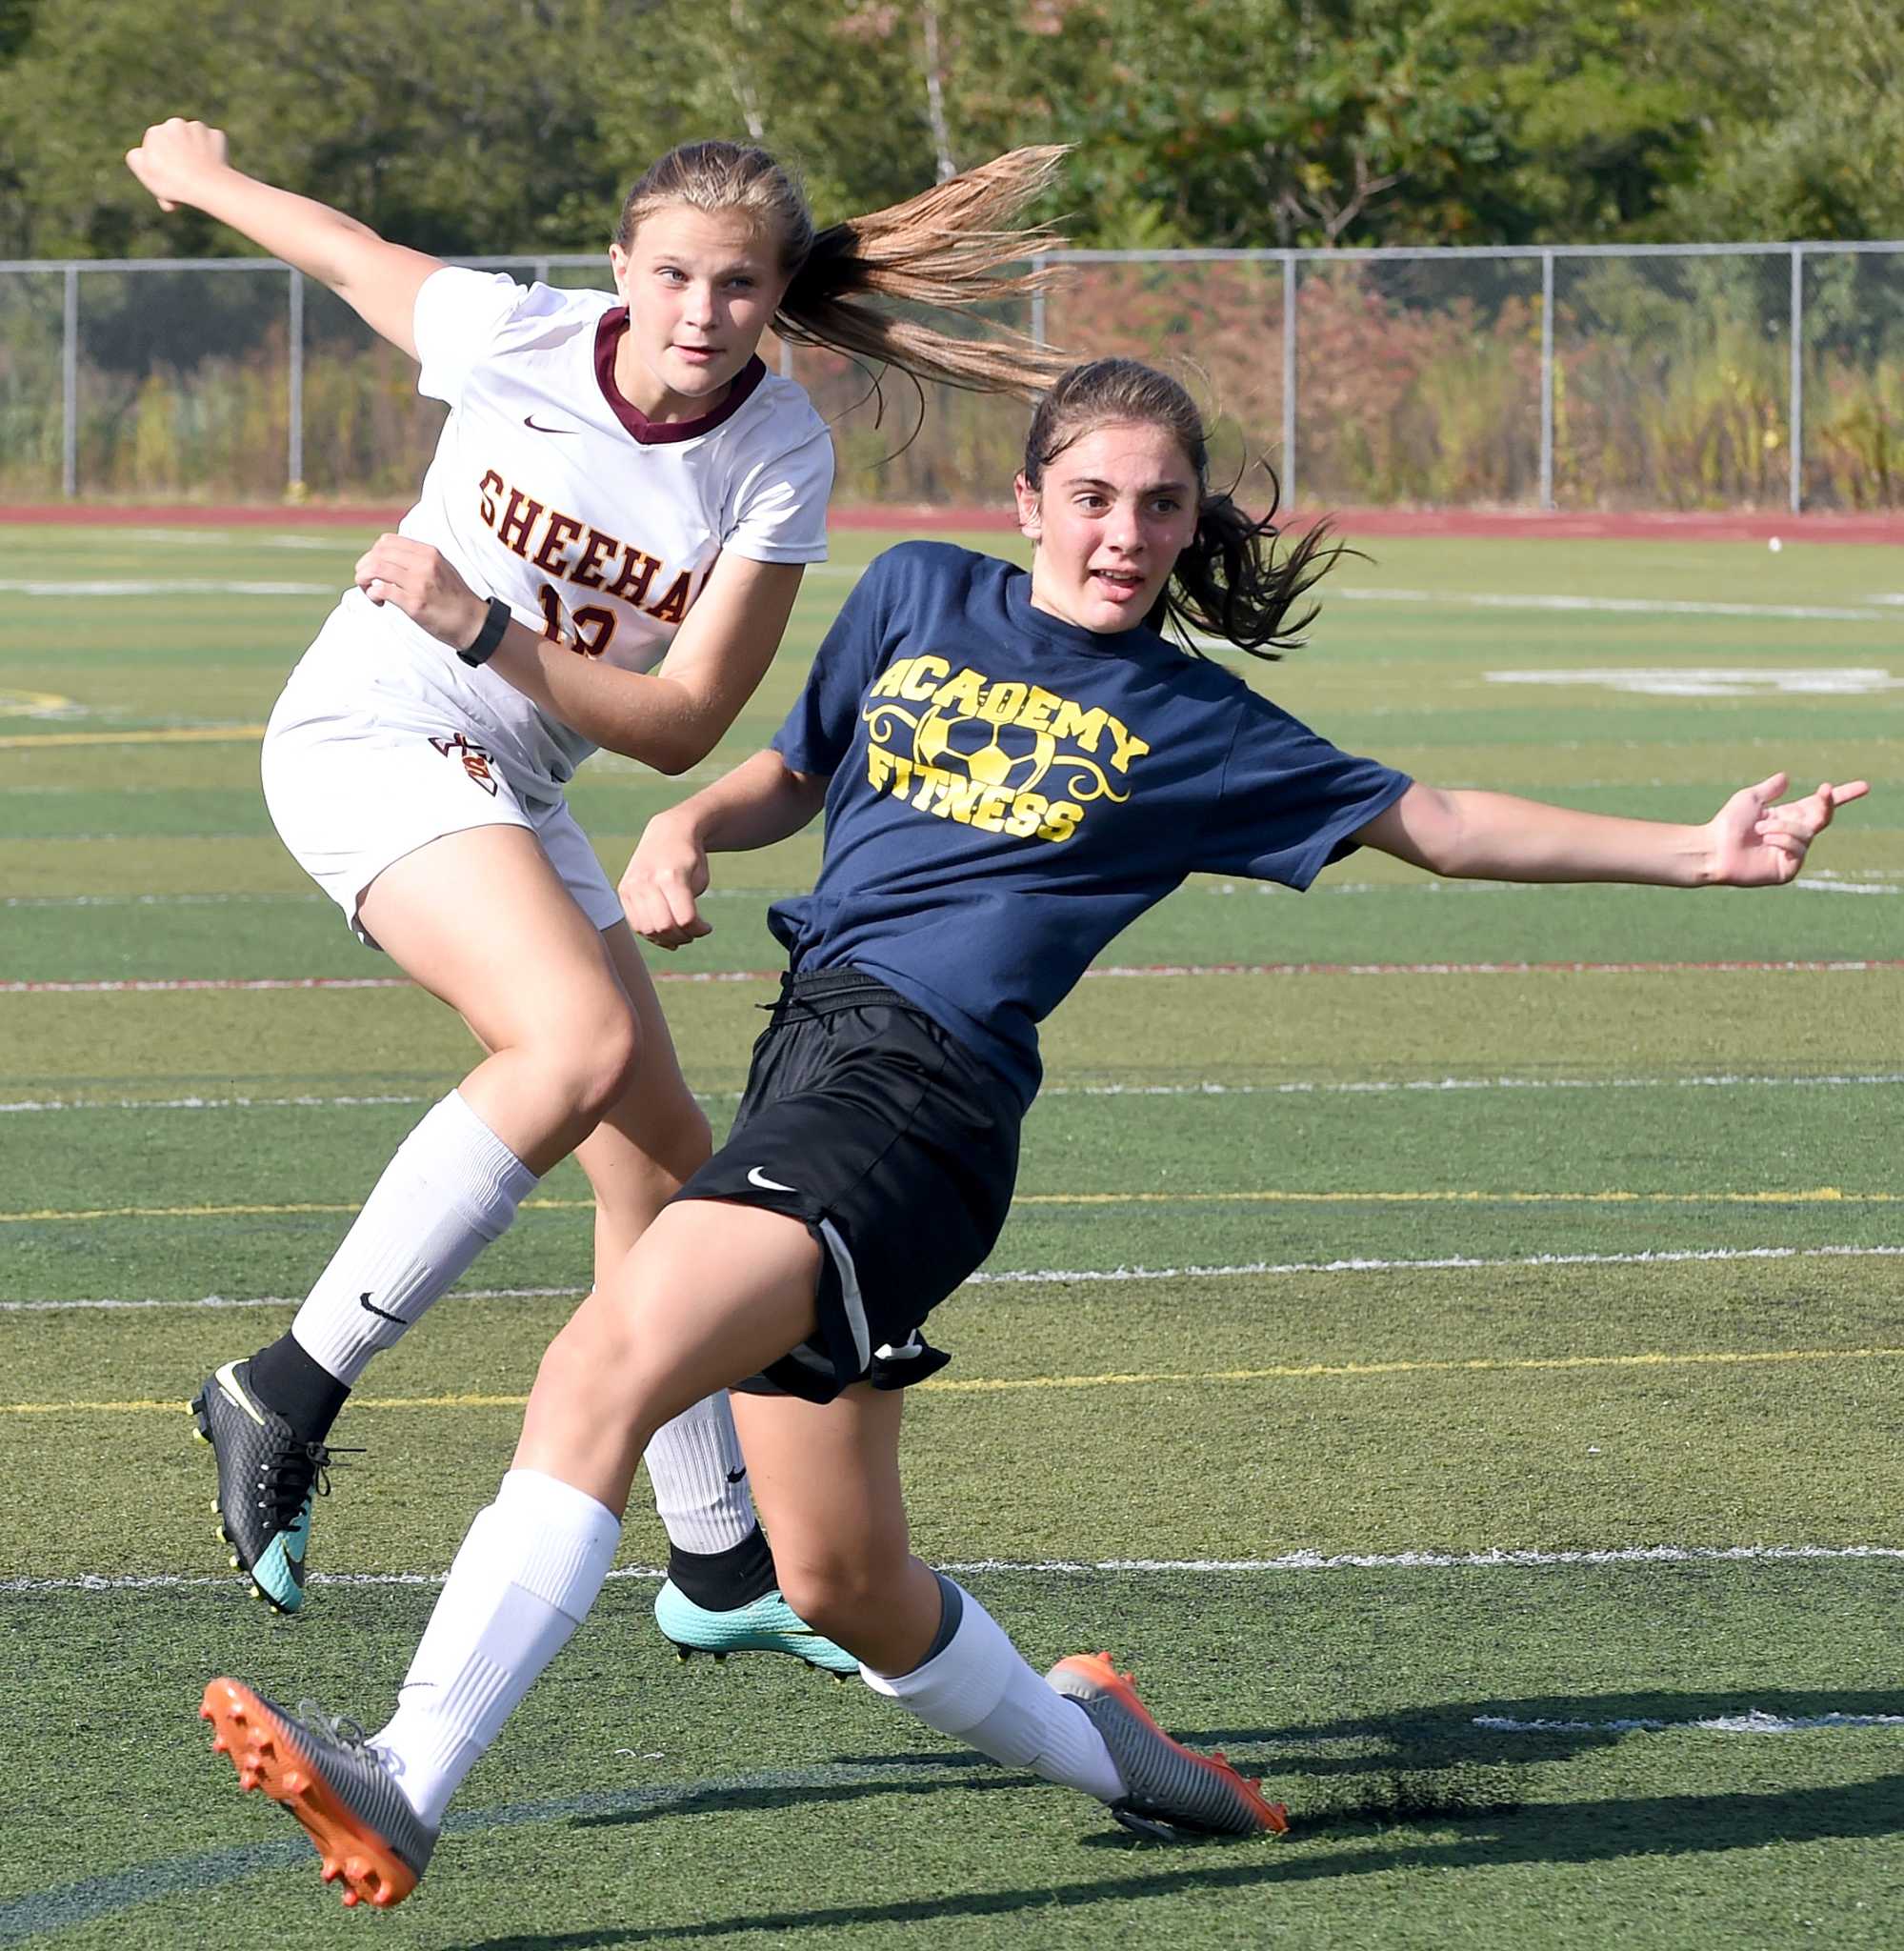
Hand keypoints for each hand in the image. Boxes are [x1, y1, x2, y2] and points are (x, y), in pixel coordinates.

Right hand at [125, 119, 229, 213]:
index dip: (163, 165)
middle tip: (186, 179)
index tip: (169, 179)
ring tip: (199, 175)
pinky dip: (214, 155)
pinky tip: (213, 168)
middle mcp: (174, 124)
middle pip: (177, 143)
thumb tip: (140, 153)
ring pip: (195, 142)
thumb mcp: (145, 173)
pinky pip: (214, 144)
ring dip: (196, 154)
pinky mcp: (216, 134)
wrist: (206, 184)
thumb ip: (136, 159)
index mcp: (154, 132)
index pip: (157, 148)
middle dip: (180, 157)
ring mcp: (197, 127)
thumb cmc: (174, 182)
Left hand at [353, 535, 488, 650]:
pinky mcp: (415, 603)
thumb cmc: (455, 598)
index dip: (373, 553)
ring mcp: (419, 583)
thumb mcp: (441, 567)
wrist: (473, 622)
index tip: (375, 568)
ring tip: (368, 591)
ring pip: (375, 569)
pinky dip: (372, 595)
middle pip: (377, 553)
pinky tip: (379, 602)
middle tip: (366, 581)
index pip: (386, 541)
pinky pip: (381, 590)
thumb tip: (390, 557)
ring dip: (363, 579)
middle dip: (363, 566)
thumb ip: (419, 559)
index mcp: (429, 553)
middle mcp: (423, 564)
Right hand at [619, 816, 712, 949]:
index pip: (685, 918)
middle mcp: (647, 881)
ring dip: (666, 939)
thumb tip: (677, 938)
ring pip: (646, 929)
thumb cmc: (690, 859)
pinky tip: (665, 933)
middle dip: (683, 936)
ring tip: (680, 934)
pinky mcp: (624, 890)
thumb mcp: (700, 879)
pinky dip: (650, 933)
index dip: (698, 930)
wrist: (668, 832)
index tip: (707, 927)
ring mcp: (632, 886)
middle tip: (693, 933)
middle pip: (664, 926)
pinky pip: (635, 923)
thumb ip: (689, 909)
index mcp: (671, 876)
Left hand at [1706, 773, 1869, 885]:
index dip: (1840, 796)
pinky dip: (1782, 840)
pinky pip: (1799, 848)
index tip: (1864, 786)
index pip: (1820, 806)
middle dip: (1827, 804)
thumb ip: (1770, 789)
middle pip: (1824, 817)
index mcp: (1788, 817)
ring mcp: (1793, 853)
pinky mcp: (1788, 869)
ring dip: (1783, 827)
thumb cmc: (1727, 824)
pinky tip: (1766, 841)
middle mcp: (1794, 835)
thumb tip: (1787, 777)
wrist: (1713, 848)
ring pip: (1807, 832)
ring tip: (1760, 830)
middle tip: (1824, 791)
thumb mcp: (1750, 799)